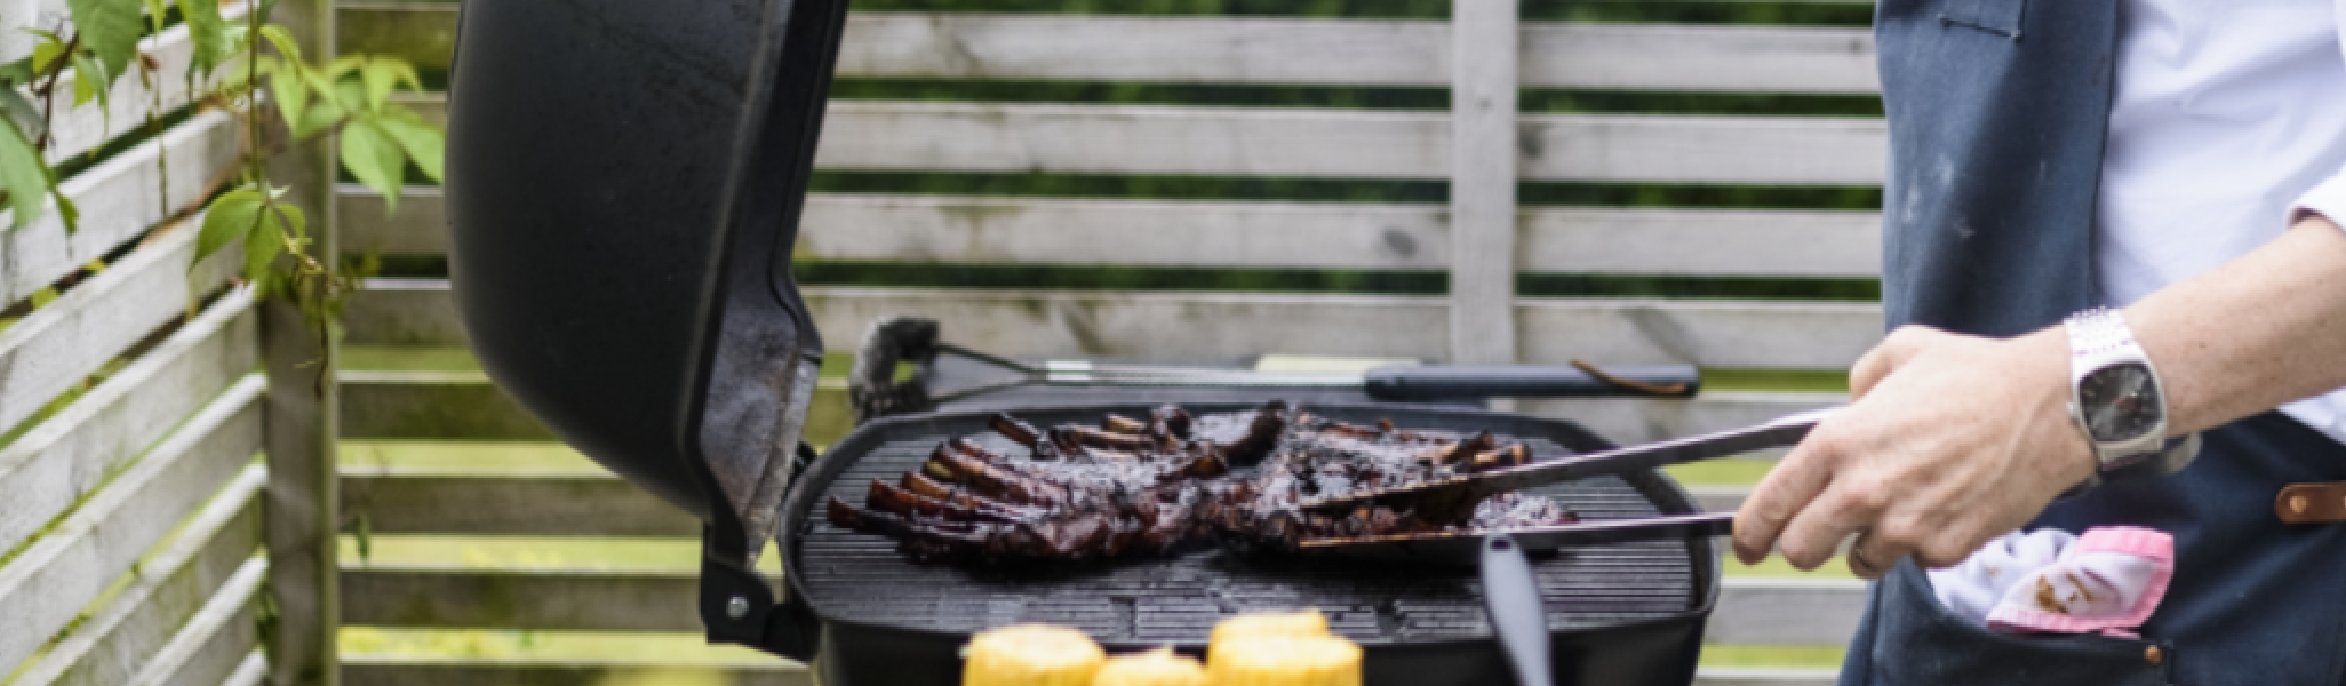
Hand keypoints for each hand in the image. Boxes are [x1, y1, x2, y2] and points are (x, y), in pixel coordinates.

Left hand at [1731, 325, 2098, 578]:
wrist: (2052, 407)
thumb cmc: (1980, 376)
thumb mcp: (1901, 352)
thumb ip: (1860, 382)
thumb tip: (1850, 406)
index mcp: (1839, 443)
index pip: (1770, 504)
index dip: (1749, 531)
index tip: (1746, 543)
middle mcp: (1863, 490)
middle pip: (1800, 550)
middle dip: (1801, 545)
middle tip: (1815, 536)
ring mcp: (1906, 525)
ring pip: (1858, 563)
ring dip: (1866, 546)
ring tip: (1896, 511)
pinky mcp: (1946, 547)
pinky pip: (1916, 562)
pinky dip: (1921, 546)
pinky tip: (1941, 510)